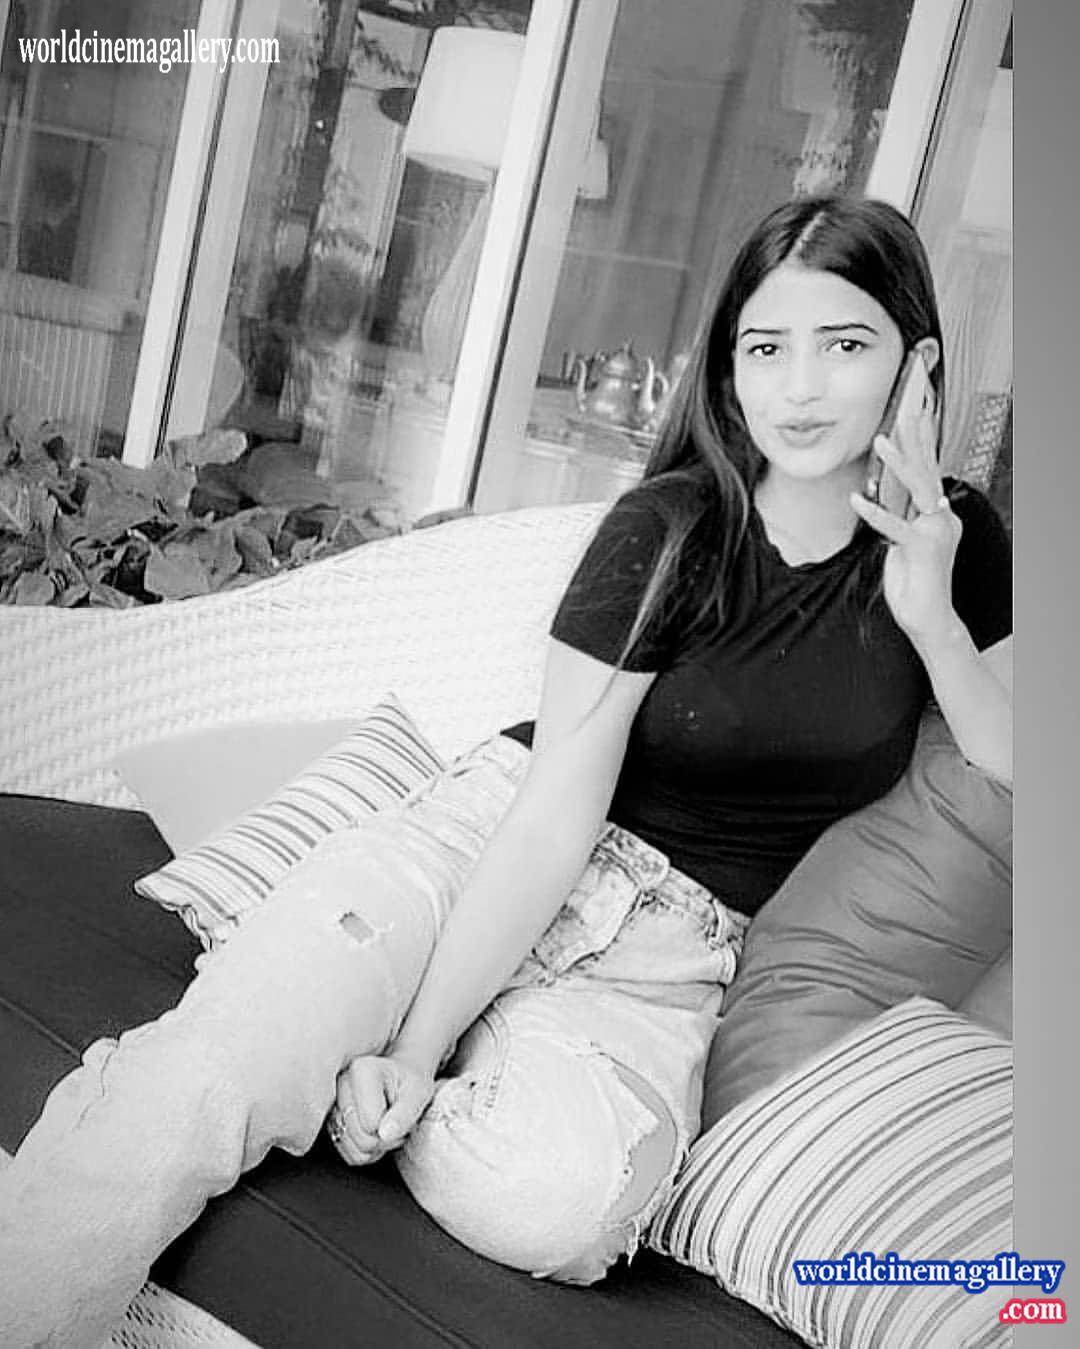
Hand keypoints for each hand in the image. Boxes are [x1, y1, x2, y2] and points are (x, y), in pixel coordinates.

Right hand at [326, 1052, 435, 1166]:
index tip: (400, 1110)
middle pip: (362, 1139)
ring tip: (386, 1125)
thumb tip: (384, 1134)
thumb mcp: (419, 1091)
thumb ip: (404, 1112)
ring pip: (355, 1151)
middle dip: (386, 1138)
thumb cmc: (410, 1083)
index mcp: (360, 1071)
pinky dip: (367, 1152)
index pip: (372, 1122)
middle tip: (396, 1121)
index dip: (392, 1125)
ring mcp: (332, 1107)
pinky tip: (375, 1132)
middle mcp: (339, 1087)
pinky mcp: (331, 1125)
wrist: (400, 1080)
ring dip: (377, 1147)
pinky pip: (351, 1156)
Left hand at [850, 409, 962, 645]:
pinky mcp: (923, 549)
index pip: (928, 472)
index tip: (914, 416)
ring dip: (898, 462)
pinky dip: (875, 513)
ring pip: (917, 488)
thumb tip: (886, 500)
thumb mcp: (903, 544)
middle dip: (916, 438)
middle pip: (927, 469)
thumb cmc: (915, 583)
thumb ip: (899, 519)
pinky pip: (896, 526)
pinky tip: (856, 500)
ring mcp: (936, 531)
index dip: (921, 443)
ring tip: (881, 440)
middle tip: (905, 410)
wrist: (930, 618)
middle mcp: (942, 517)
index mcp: (938, 515)